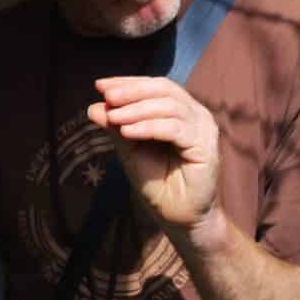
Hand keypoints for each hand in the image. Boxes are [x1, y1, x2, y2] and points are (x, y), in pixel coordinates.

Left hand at [87, 76, 222, 241]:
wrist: (177, 217)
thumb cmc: (157, 183)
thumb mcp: (131, 150)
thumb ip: (117, 128)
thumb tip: (93, 106)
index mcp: (181, 110)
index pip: (155, 86)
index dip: (128, 82)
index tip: (100, 85)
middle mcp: (196, 114)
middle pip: (164, 89)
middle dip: (133, 91)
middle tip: (108, 97)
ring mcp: (204, 128)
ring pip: (170, 106)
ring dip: (138, 109)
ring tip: (113, 117)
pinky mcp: (205, 146)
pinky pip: (175, 129)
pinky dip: (149, 127)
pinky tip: (128, 132)